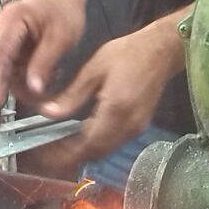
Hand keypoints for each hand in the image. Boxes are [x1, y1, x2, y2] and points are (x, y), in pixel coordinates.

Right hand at [0, 0, 85, 125]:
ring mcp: (0, 37)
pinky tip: (42, 79)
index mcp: (11, 22)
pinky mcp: (6, 45)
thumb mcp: (62, 37)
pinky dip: (20, 80)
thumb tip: (33, 90)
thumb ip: (45, 63)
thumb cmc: (64, 9)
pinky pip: (8, 68)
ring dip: (15, 87)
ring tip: (43, 93)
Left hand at [39, 12, 186, 161]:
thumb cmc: (127, 53)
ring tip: (59, 146)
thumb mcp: (94, 69)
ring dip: (83, 152)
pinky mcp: (139, 126)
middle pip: (97, 153)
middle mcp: (128, 125)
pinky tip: (80, 136)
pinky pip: (113, 143)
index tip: (46, 157)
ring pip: (105, 151)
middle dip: (71, 157)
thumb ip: (72, 95)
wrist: (162, 50)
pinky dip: (95, 144)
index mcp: (116, 110)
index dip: (66, 155)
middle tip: (48, 153)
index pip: (88, 144)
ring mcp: (136, 128)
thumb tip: (48, 113)